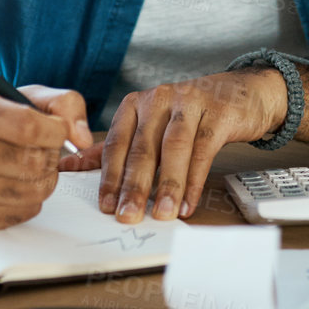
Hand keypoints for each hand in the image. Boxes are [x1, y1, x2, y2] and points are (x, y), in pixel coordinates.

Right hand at [0, 85, 94, 227]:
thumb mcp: (18, 95)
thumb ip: (62, 104)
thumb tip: (83, 139)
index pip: (30, 128)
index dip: (56, 131)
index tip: (56, 130)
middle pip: (33, 162)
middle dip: (50, 155)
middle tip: (41, 148)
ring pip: (34, 191)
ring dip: (44, 177)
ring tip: (30, 164)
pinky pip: (24, 212)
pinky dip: (31, 198)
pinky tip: (15, 181)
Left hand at [99, 69, 288, 223]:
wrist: (240, 91)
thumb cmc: (188, 113)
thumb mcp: (148, 124)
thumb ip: (114, 147)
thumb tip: (69, 166)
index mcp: (135, 104)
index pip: (117, 142)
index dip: (110, 176)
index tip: (106, 206)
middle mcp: (159, 99)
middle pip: (143, 147)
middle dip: (134, 186)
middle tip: (128, 216)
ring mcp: (190, 103)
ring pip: (173, 148)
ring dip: (166, 184)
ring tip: (161, 214)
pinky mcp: (217, 113)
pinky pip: (203, 149)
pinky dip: (195, 180)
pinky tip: (187, 203)